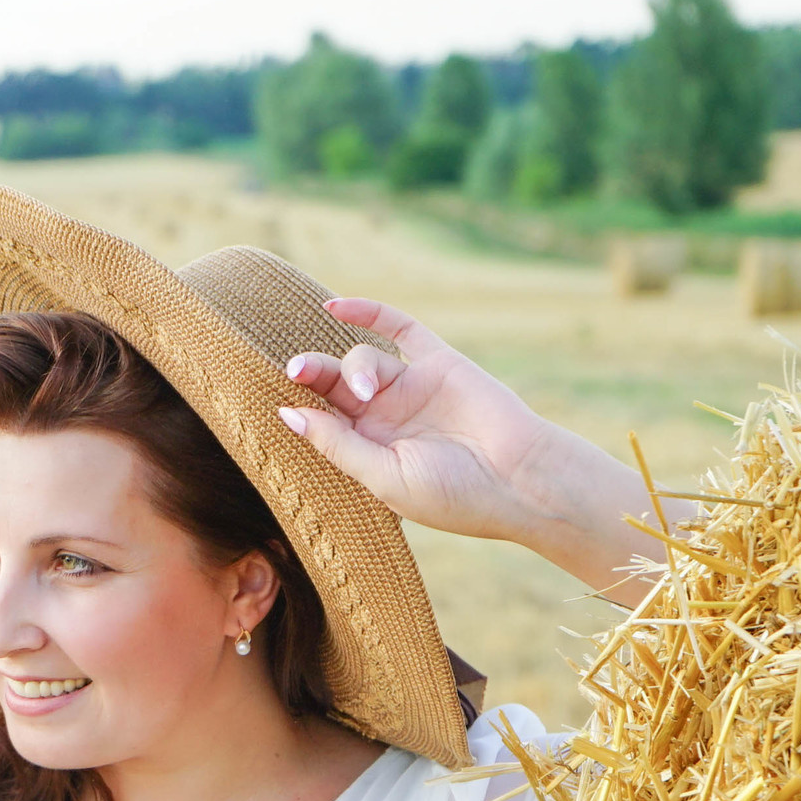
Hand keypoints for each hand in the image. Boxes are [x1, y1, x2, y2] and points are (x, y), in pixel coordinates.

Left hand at [276, 297, 571, 544]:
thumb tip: (288, 414)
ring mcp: (411, 387)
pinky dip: (368, 313)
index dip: (299, 408)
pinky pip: (399, 328)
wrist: (521, 480)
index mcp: (367, 450)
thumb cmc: (453, 494)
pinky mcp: (438, 362)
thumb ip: (336, 444)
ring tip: (369, 392)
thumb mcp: (383, 476)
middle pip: (333, 384)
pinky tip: (333, 306)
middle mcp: (385, 417)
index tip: (280, 404)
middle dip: (311, 373)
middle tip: (296, 369)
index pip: (320, 420)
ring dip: (356, 366)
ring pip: (363, 359)